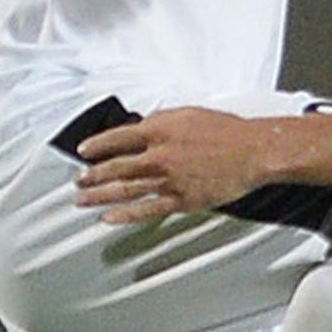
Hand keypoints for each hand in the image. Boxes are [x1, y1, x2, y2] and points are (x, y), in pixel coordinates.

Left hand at [72, 108, 277, 222]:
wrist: (254, 151)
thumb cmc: (227, 131)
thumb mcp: (189, 114)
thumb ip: (162, 120)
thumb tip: (142, 126)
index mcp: (160, 129)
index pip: (118, 137)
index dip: (97, 145)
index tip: (83, 152)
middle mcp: (160, 154)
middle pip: (116, 166)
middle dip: (92, 174)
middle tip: (77, 180)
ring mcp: (169, 179)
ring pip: (125, 189)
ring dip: (99, 195)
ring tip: (82, 200)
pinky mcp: (182, 200)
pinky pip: (147, 209)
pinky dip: (125, 214)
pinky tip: (108, 218)